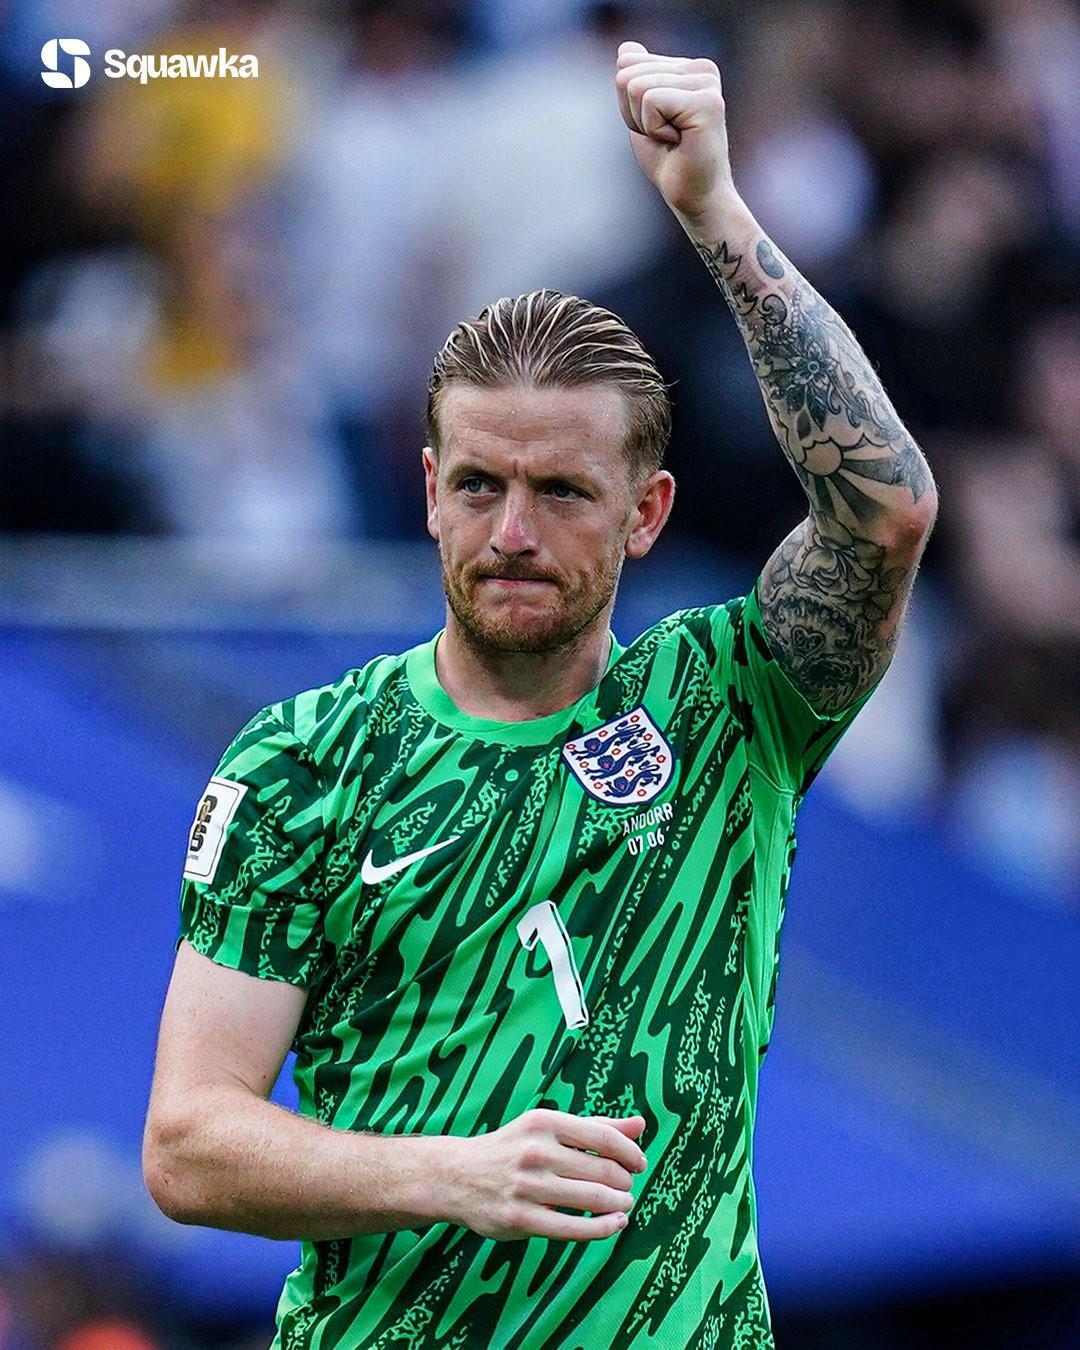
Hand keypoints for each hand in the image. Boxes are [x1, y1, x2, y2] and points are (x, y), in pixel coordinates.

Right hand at [446, 1108, 647, 1241]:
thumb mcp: (548, 1128)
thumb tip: (641, 1124)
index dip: (629, 1152)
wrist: (458, 1176)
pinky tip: (616, 1224)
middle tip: (628, 1187)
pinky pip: (574, 1228)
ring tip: (624, 1204)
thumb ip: (595, 1127)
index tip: (640, 1163)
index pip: (603, 1135)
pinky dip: (603, 1228)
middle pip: (601, 1169)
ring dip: (619, 1204)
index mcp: (544, 1122)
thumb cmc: (514, 1148)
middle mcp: (535, 1151)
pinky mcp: (521, 1219)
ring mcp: (527, 1186)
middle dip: (624, 1181)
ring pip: (592, 1198)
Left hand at [615, 40, 735, 224]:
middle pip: (627, 72)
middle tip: (664, 136)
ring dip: (645, 124)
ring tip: (673, 139)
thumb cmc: (670, 161)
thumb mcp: (641, 115)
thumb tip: (626, 48)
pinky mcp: (707, 101)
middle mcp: (701, 67)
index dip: (628, 104)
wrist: (695, 198)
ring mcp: (706, 82)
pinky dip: (654, 129)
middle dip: (633, 114)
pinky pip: (651, 102)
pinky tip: (678, 141)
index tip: (656, 126)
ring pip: (636, 86)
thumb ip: (636, 79)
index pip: (626, 62)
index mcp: (687, 66)